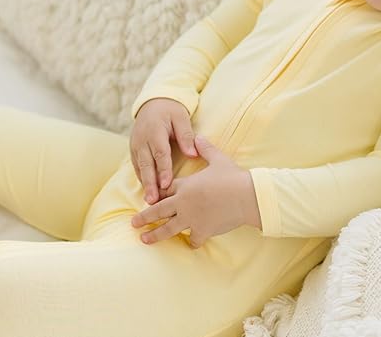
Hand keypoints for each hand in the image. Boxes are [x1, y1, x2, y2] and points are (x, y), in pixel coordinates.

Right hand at [130, 97, 198, 203]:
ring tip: (150, 201)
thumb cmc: (170, 110)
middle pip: (146, 164)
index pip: (160, 153)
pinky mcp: (134, 151)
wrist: (153, 103)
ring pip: (140, 168)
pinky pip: (137, 167)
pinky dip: (142, 179)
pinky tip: (147, 192)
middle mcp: (142, 140)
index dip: (163, 169)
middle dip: (150, 183)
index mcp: (154, 130)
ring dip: (145, 185)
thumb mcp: (181, 117)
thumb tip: (193, 154)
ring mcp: (135, 146)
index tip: (166, 184)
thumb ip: (186, 135)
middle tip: (153, 200)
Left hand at [130, 135, 259, 247]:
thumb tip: (198, 137)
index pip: (164, 190)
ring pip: (168, 229)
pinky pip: (193, 239)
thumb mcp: (218, 159)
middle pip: (158, 211)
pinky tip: (190, 244)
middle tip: (133, 223)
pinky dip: (191, 242)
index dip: (157, 193)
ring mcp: (192, 219)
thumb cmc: (233, 177)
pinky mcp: (203, 230)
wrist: (248, 196)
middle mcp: (184, 203)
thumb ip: (205, 149)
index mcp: (185, 185)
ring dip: (155, 235)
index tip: (150, 197)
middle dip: (144, 217)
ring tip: (144, 239)